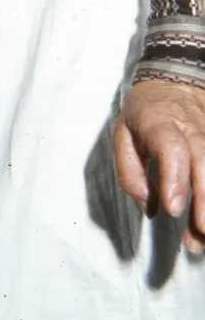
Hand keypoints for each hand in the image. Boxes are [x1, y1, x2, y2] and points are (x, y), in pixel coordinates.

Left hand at [113, 78, 204, 252]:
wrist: (175, 82)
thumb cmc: (145, 114)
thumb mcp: (123, 135)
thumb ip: (130, 173)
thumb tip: (150, 207)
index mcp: (160, 122)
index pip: (172, 149)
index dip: (175, 178)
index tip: (173, 208)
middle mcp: (192, 128)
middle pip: (204, 162)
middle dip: (204, 200)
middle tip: (201, 231)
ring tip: (204, 237)